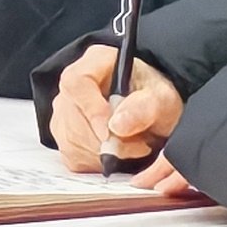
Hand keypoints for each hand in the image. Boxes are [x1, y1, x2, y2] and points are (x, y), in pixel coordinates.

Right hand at [51, 45, 185, 178]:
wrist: (155, 111)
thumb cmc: (156, 98)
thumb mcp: (162, 99)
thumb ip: (143, 108)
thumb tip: (117, 126)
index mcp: (94, 62)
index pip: (76, 84)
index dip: (91, 110)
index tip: (110, 132)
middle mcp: (72, 84)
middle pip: (72, 117)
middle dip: (106, 140)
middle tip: (138, 145)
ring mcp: (64, 110)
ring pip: (71, 140)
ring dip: (104, 154)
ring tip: (132, 147)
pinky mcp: (65, 135)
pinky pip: (73, 156)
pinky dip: (97, 163)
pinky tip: (117, 154)